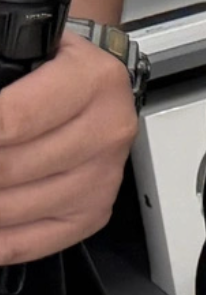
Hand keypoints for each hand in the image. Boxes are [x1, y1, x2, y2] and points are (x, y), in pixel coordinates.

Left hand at [0, 31, 140, 266]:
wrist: (91, 80)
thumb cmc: (50, 66)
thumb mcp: (20, 52)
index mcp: (93, 80)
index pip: (10, 121)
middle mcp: (107, 130)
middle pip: (7, 169)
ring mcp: (104, 176)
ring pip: (11, 208)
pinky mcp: (93, 210)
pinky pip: (31, 242)